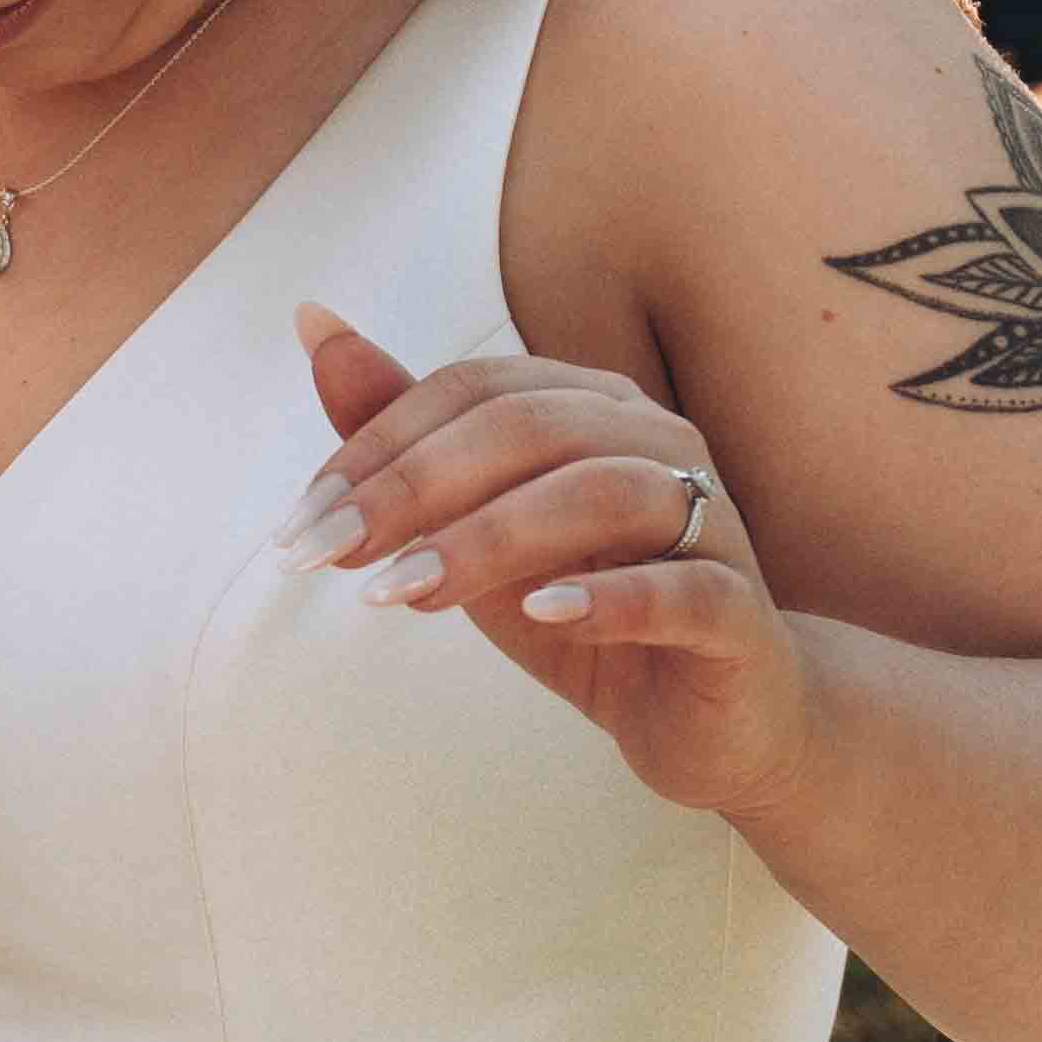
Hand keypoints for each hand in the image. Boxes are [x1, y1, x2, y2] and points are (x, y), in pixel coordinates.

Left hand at [287, 303, 810, 818]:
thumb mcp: (478, 532)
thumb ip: (404, 440)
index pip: (474, 390)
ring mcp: (711, 524)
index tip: (303, 521)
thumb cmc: (589, 610)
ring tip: (404, 592)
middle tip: (331, 552)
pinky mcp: (738, 614)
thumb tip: (316, 324)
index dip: (379, 444)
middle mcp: (658, 443)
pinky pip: (685, 589)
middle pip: (528, 428)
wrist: (712, 717)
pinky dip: (612, 597)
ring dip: (489, 539)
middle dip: (413, 487)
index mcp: (593, 408)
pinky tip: (544, 613)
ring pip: (601, 495)